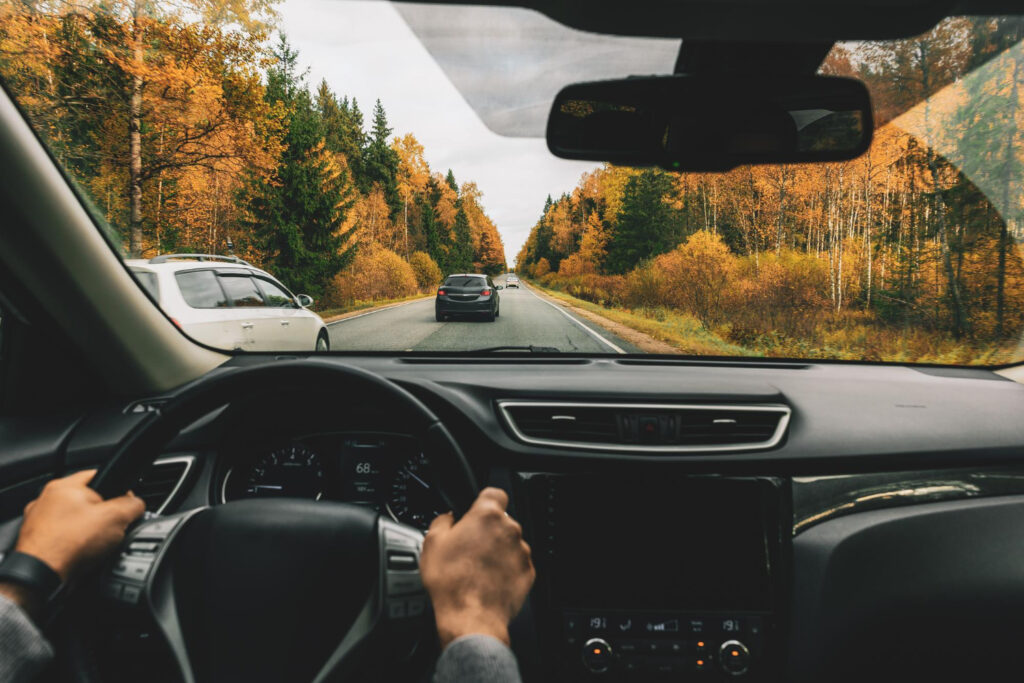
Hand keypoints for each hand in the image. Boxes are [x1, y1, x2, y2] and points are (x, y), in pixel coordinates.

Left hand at [13, 470, 144, 580]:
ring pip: (74, 521)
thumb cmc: (68, 544)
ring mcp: (37, 522)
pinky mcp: (35, 543)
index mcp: (63, 485)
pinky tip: (80, 555)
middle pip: (87, 501)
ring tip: (95, 545)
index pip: (99, 475)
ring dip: (86, 531)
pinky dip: (72, 546)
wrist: (41, 575)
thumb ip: (132, 505)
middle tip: (111, 528)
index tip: (126, 504)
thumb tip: (136, 505)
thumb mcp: (117, 518)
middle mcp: (45, 500)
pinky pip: (62, 538)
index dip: (118, 489)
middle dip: (102, 515)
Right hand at [421, 487, 534, 648]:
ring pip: (509, 543)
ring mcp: (521, 551)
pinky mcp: (528, 572)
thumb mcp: (431, 543)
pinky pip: (516, 564)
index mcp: (487, 516)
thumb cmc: (452, 582)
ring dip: (497, 551)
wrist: (471, 617)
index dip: (483, 501)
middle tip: (468, 548)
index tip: (476, 511)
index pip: (494, 493)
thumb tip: (448, 518)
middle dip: (487, 531)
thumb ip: (442, 521)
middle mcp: (509, 529)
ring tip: (477, 570)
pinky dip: (506, 570)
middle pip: (501, 521)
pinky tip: (488, 581)